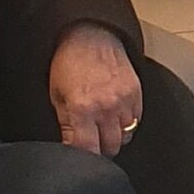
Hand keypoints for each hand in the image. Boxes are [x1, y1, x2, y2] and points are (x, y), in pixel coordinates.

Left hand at [50, 22, 143, 156]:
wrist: (91, 34)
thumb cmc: (69, 62)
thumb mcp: (56, 95)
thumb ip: (65, 124)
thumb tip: (70, 147)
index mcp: (83, 109)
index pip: (87, 150)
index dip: (82, 159)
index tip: (78, 157)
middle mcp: (107, 107)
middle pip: (110, 148)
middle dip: (99, 149)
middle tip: (90, 141)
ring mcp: (125, 101)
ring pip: (125, 137)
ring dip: (113, 137)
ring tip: (102, 126)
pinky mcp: (137, 94)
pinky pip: (136, 122)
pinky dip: (126, 124)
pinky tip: (114, 114)